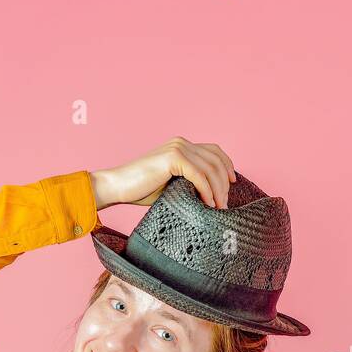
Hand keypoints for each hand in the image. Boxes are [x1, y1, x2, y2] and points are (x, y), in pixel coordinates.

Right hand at [90, 137, 237, 209]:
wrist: (118, 186)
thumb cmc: (142, 190)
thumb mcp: (174, 184)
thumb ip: (191, 182)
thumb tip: (215, 196)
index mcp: (182, 146)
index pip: (214, 151)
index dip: (227, 165)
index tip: (233, 183)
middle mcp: (181, 143)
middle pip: (215, 160)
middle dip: (224, 183)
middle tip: (225, 204)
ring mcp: (177, 148)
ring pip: (210, 169)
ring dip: (218, 190)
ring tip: (219, 208)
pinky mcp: (173, 158)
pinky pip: (199, 175)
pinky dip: (206, 190)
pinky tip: (208, 204)